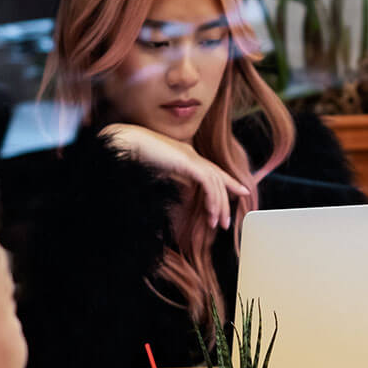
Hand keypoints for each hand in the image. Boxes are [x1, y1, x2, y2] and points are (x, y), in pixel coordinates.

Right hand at [100, 123, 250, 228]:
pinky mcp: (188, 162)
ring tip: (217, 224)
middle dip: (225, 201)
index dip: (228, 182)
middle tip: (226, 222)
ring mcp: (190, 157)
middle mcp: (191, 155)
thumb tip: (174, 197)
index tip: (241, 192)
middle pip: (218, 178)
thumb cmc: (134, 157)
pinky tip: (211, 213)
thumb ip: (169, 181)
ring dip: (219, 205)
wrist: (125, 143)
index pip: (212, 170)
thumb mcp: (157, 173)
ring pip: (215, 183)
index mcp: (185, 156)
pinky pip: (208, 183)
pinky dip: (212, 199)